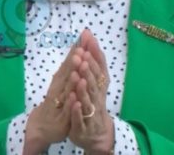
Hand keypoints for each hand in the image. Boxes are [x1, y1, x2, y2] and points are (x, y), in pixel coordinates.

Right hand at [23, 45, 83, 153]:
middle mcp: (58, 90)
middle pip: (66, 75)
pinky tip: (74, 99)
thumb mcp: (62, 85)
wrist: (42, 127)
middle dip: (73, 62)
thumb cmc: (55, 103)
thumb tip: (76, 49)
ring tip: (77, 72)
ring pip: (66, 92)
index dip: (76, 51)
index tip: (83, 38)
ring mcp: (59, 104)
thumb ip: (68, 68)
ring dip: (71, 82)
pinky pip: (67, 112)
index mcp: (61, 81)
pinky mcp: (62, 119)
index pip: (69, 64)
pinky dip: (70, 105)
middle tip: (80, 49)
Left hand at [67, 29, 114, 153]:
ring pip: (88, 99)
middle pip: (94, 82)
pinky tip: (74, 102)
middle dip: (88, 68)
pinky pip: (80, 118)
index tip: (89, 40)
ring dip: (84, 86)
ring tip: (78, 74)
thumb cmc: (92, 104)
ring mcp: (91, 112)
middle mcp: (97, 98)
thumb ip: (91, 64)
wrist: (93, 134)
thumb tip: (87, 38)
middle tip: (82, 55)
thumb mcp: (93, 84)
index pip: (99, 68)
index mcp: (99, 87)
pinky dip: (77, 110)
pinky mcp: (83, 126)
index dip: (94, 55)